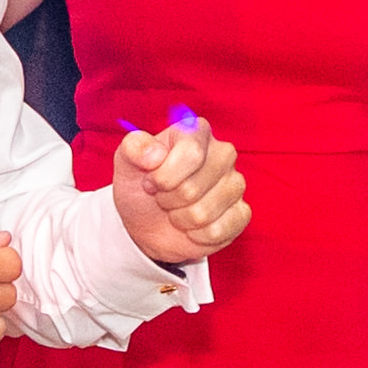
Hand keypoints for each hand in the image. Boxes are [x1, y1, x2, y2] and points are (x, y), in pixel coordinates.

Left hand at [112, 114, 246, 264]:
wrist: (147, 221)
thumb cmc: (141, 185)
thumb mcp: (126, 162)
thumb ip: (134, 148)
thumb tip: (155, 154)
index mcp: (197, 132)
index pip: (191, 153)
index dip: (163, 177)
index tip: (150, 182)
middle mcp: (223, 153)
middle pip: (193, 188)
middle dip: (168, 200)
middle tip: (163, 198)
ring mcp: (236, 184)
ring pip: (203, 213)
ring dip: (180, 219)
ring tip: (176, 210)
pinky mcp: (241, 213)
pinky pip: (218, 230)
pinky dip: (196, 235)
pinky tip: (192, 226)